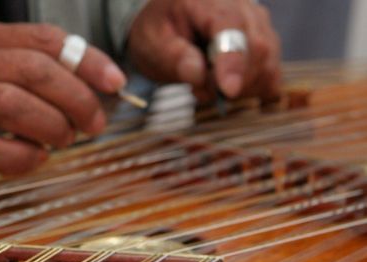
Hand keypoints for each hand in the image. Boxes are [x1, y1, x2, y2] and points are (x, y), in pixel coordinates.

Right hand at [0, 23, 125, 173]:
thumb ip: (29, 61)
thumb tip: (87, 81)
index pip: (46, 40)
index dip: (88, 61)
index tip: (116, 82)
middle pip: (37, 73)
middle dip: (78, 100)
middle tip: (95, 123)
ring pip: (16, 105)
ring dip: (53, 127)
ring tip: (64, 138)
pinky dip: (24, 156)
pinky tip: (35, 157)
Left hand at [128, 0, 280, 101]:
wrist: (167, 26)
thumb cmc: (159, 33)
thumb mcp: (152, 44)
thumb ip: (174, 58)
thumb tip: (198, 75)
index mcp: (207, 0)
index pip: (231, 28)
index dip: (233, 61)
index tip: (228, 90)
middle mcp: (241, 4)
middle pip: (257, 47)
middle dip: (235, 80)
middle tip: (200, 91)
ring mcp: (257, 22)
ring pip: (269, 61)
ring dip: (242, 87)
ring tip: (207, 85)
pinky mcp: (265, 41)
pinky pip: (272, 72)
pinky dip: (254, 88)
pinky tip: (228, 89)